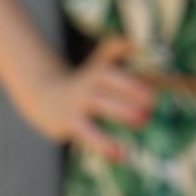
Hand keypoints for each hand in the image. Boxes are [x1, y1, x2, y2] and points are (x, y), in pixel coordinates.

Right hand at [18, 39, 155, 161]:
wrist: (42, 95)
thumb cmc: (85, 81)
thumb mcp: (100, 63)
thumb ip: (117, 50)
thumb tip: (137, 40)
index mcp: (100, 70)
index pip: (118, 68)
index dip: (134, 75)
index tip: (153, 85)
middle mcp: (90, 83)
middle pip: (110, 83)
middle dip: (132, 90)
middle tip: (153, 101)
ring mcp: (79, 103)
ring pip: (101, 108)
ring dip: (122, 113)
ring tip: (144, 121)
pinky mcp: (70, 123)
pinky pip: (89, 135)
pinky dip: (105, 145)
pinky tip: (121, 156)